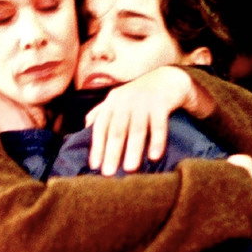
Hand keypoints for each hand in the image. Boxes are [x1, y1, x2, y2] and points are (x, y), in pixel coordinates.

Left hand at [85, 66, 214, 175]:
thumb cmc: (138, 95)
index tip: (95, 166)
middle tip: (109, 173)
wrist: (167, 78)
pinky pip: (159, 124)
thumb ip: (101, 112)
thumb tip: (84, 127)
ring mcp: (144, 101)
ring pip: (137, 129)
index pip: (101, 126)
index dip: (97, 146)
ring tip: (130, 169)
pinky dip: (157, 140)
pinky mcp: (162, 103)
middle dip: (112, 152)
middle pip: (117, 130)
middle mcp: (125, 100)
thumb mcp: (117, 100)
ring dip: (133, 149)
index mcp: (112, 102)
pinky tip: (154, 156)